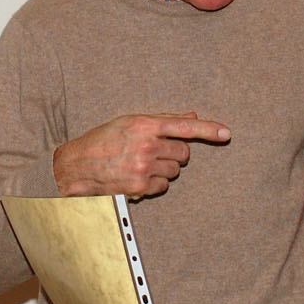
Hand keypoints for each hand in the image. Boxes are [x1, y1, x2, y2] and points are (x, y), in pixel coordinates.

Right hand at [52, 113, 229, 197]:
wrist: (78, 165)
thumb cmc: (103, 140)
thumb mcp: (130, 121)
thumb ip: (163, 120)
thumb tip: (192, 117)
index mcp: (145, 124)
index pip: (185, 127)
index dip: (209, 130)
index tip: (226, 133)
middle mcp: (147, 145)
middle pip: (183, 153)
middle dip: (174, 154)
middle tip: (154, 152)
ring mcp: (144, 167)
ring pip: (175, 171)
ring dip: (164, 169)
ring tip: (140, 164)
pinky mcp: (141, 186)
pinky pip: (164, 186)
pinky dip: (155, 184)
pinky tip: (137, 177)